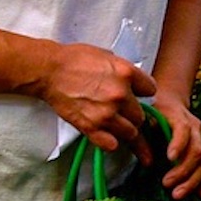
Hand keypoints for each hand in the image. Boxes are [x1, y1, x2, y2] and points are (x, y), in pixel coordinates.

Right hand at [35, 43, 157, 163]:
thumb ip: (123, 70)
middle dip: (133, 114)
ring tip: (117, 126)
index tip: (138, 95)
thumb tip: (133, 82)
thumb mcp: (106, 55)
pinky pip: (111, 145)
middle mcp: (120, 95)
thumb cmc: (75, 59)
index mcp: (127, 73)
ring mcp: (106, 114)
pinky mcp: (91, 127)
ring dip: (125, 130)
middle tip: (123, 112)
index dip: (143, 93)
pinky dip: (110, 142)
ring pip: (131, 133)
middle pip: (141, 116)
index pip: (151, 90)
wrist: (49, 70)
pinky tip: (108, 137)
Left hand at [152, 90, 200, 199]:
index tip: (169, 158)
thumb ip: (144, 135)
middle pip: (196, 151)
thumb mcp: (146, 115)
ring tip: (177, 194)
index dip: (178, 144)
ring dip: (192, 181)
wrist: (171, 101)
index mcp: (180, 116)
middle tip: (166, 184)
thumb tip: (148, 162)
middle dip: (182, 170)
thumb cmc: (154, 110)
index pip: (183, 130)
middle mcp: (196, 129)